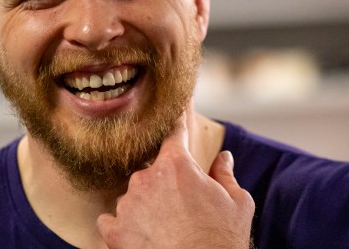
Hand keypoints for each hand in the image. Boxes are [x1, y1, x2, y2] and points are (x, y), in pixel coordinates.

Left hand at [96, 114, 254, 248]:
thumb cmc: (222, 240)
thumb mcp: (237, 203)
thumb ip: (225, 174)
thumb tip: (224, 157)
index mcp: (177, 165)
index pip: (174, 134)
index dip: (175, 124)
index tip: (173, 112)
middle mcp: (146, 178)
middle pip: (152, 171)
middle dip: (164, 184)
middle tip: (181, 206)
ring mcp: (127, 204)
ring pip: (132, 196)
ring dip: (143, 205)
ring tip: (164, 227)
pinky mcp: (114, 230)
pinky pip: (111, 220)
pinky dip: (121, 226)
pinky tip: (139, 236)